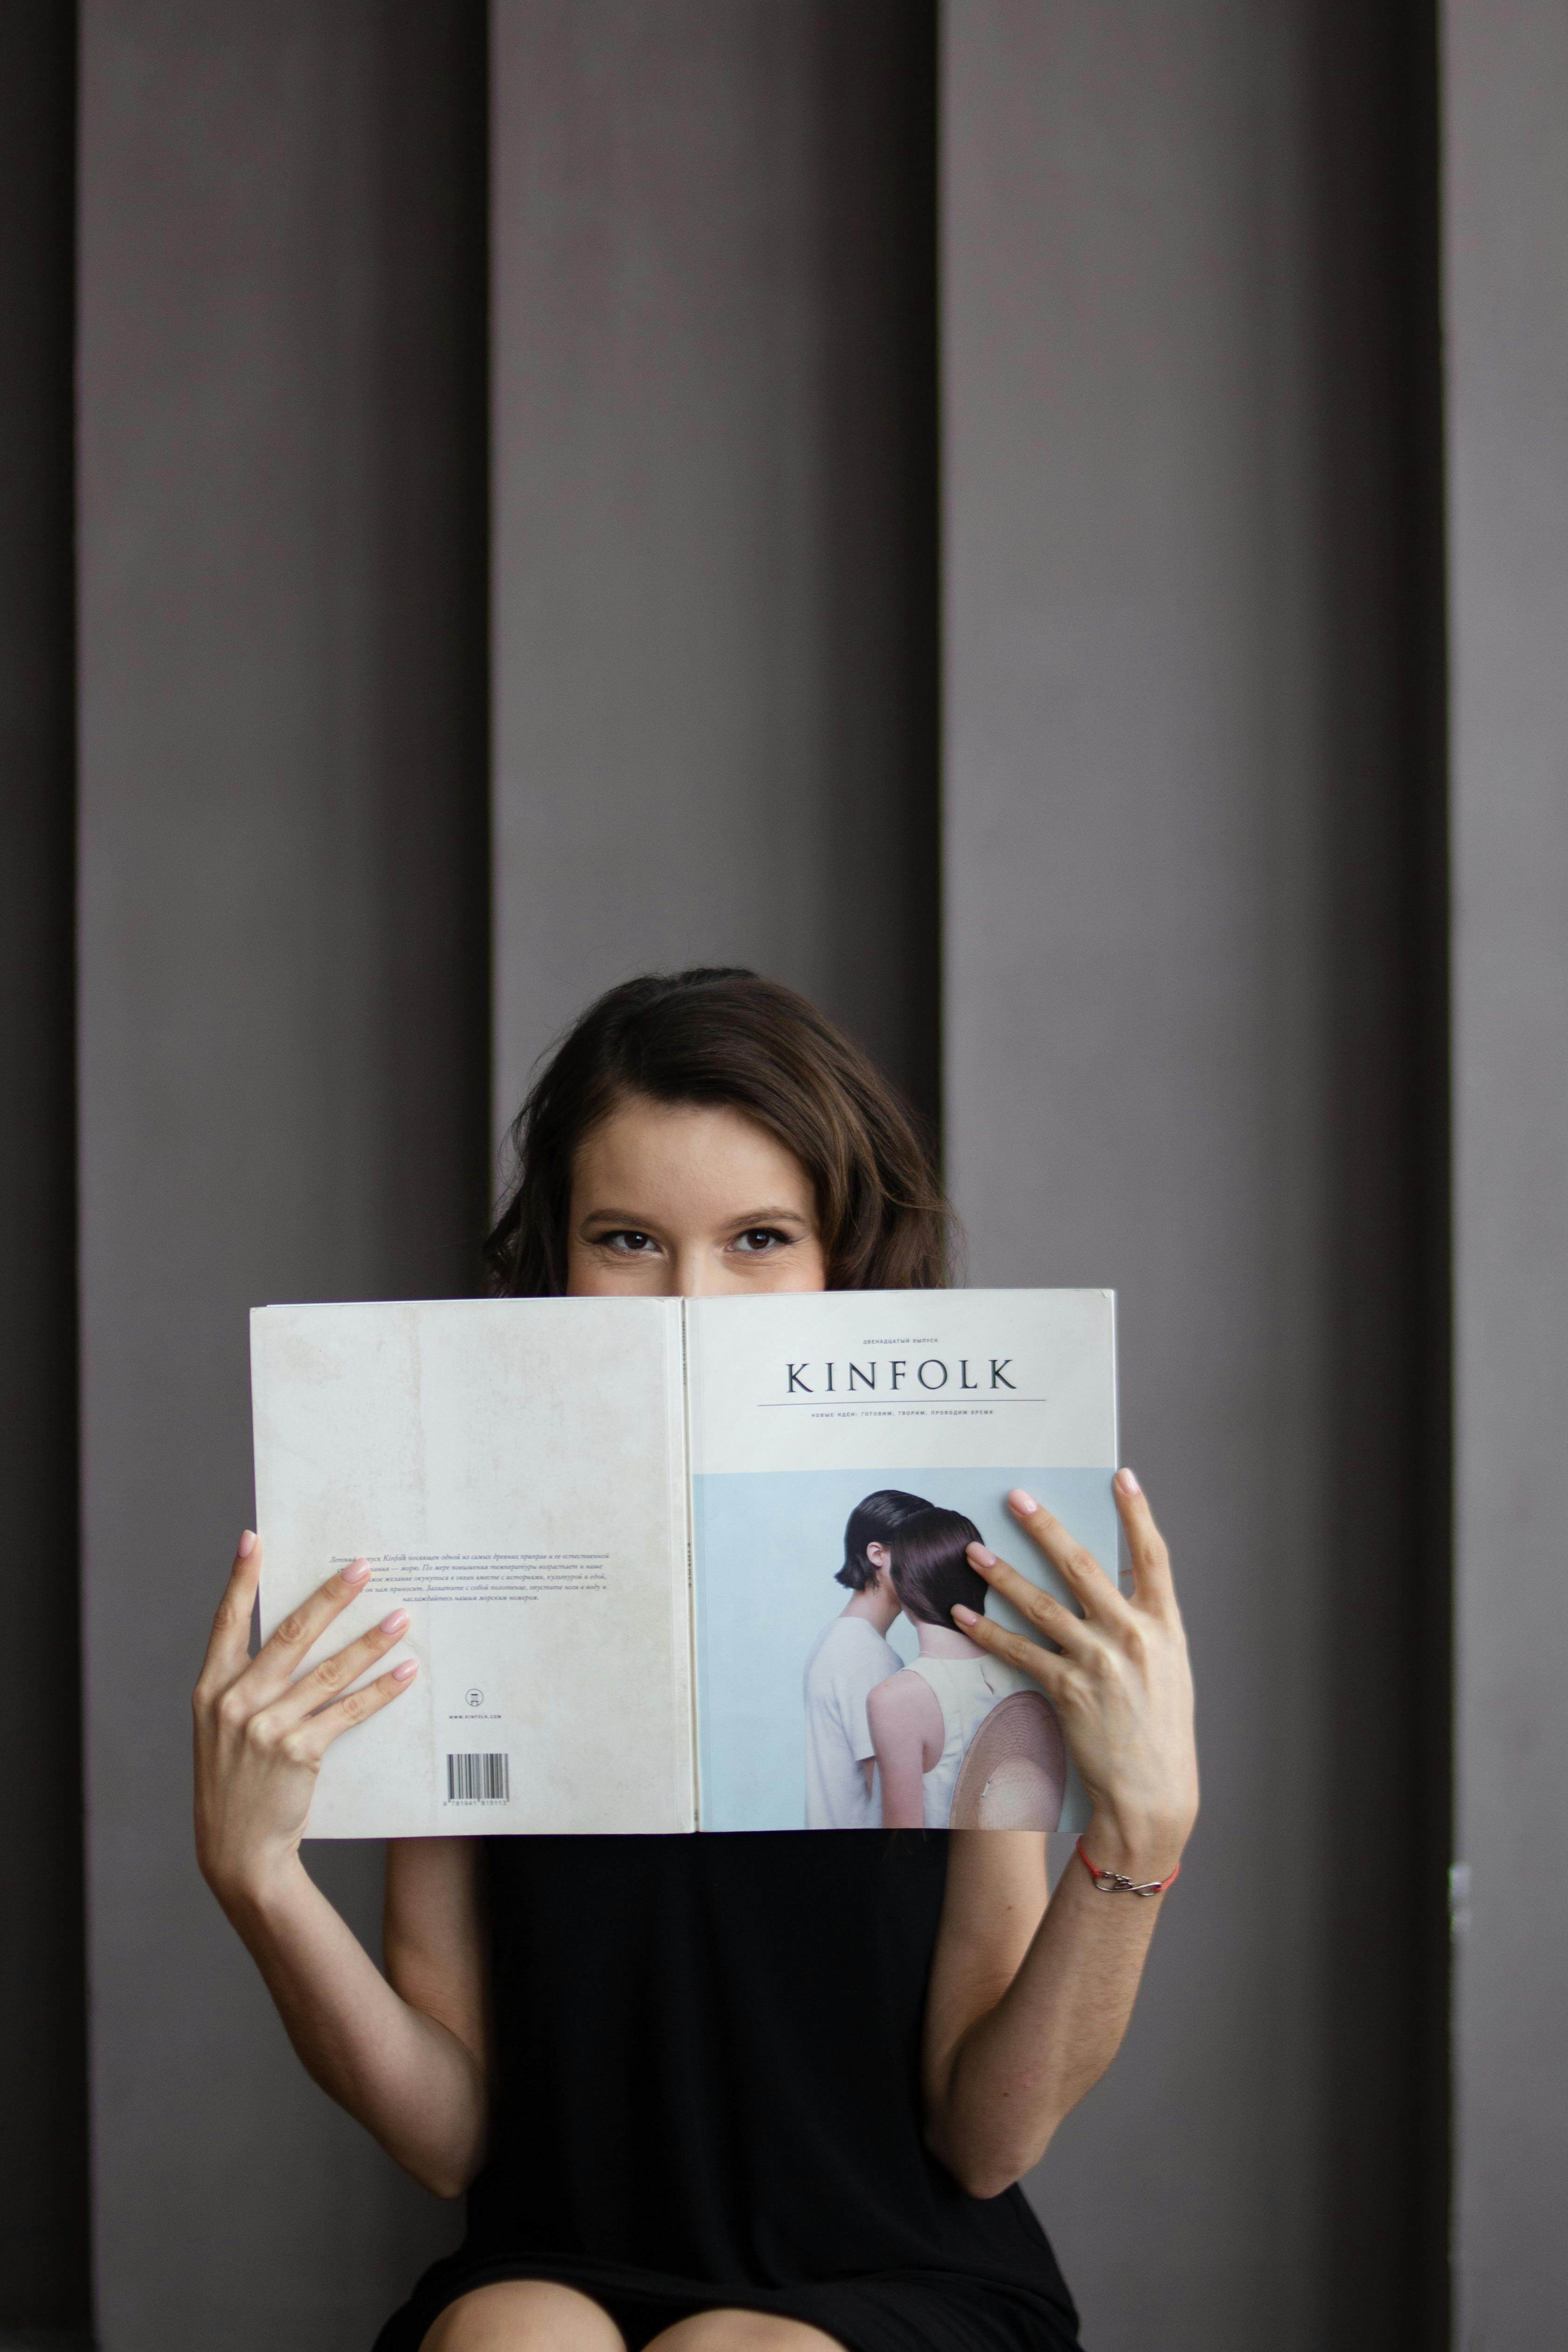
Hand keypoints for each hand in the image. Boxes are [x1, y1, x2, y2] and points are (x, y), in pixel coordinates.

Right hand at [193, 1533, 416, 1908]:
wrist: (237, 1851)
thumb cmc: (235, 1782)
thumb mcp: (222, 1730)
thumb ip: (246, 1685)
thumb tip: (293, 1637)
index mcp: (210, 1690)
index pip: (226, 1622)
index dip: (241, 1580)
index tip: (254, 1540)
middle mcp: (234, 1702)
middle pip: (291, 1634)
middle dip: (330, 1597)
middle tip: (363, 1567)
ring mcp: (265, 1727)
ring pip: (329, 1670)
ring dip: (370, 1641)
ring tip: (402, 1616)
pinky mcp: (297, 1752)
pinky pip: (348, 1711)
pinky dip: (381, 1690)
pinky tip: (406, 1672)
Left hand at [954, 1471, 1196, 1878]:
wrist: (1154, 1792)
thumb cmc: (1162, 1730)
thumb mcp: (1169, 1666)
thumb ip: (1144, 1622)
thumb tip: (1119, 1581)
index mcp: (1164, 1625)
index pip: (1154, 1556)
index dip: (1138, 1513)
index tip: (1122, 1477)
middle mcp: (1132, 1636)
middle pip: (1083, 1566)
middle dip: (1046, 1527)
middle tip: (1018, 1498)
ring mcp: (1099, 1662)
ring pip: (1041, 1604)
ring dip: (1004, 1574)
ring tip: (976, 1550)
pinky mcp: (1068, 1691)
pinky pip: (1021, 1652)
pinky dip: (990, 1632)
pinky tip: (966, 1615)